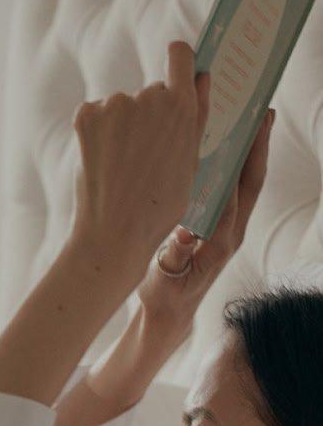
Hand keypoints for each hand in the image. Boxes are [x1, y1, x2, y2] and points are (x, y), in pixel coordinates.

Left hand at [72, 42, 209, 287]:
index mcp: (182, 107)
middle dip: (149, 116)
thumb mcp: (191, 164)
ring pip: (121, 108)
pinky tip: (102, 163)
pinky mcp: (87, 115)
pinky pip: (94, 115)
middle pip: (151, 92)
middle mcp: (150, 96)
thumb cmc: (159, 207)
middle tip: (144, 158)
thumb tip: (201, 75)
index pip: (181, 56)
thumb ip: (197, 117)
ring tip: (122, 168)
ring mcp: (116, 104)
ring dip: (121, 128)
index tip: (175, 68)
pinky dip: (96, 135)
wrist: (114, 233)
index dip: (178, 61)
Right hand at [136, 107, 274, 345]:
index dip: (238, 165)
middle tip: (263, 112)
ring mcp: (231, 230)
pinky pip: (237, 190)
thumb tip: (185, 234)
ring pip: (248, 184)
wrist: (170, 313)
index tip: (240, 134)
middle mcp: (231, 234)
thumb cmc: (163, 295)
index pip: (233, 197)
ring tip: (256, 117)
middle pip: (251, 184)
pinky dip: (239, 163)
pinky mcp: (224, 227)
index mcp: (219, 244)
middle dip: (258, 148)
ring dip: (254, 151)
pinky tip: (233, 143)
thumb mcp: (163, 279)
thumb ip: (175, 256)